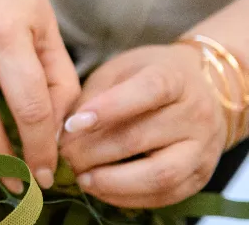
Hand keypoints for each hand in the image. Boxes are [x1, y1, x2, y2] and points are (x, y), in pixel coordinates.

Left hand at [59, 45, 226, 207]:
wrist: (202, 90)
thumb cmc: (147, 77)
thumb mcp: (119, 71)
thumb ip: (93, 96)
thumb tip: (64, 132)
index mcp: (174, 77)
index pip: (147, 91)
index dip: (108, 108)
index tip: (73, 124)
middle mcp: (195, 113)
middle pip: (142, 138)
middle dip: (93, 151)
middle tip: (64, 155)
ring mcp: (202, 148)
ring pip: (159, 175)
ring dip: (112, 182)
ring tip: (81, 177)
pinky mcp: (200, 177)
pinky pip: (164, 195)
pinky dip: (127, 197)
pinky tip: (100, 189)